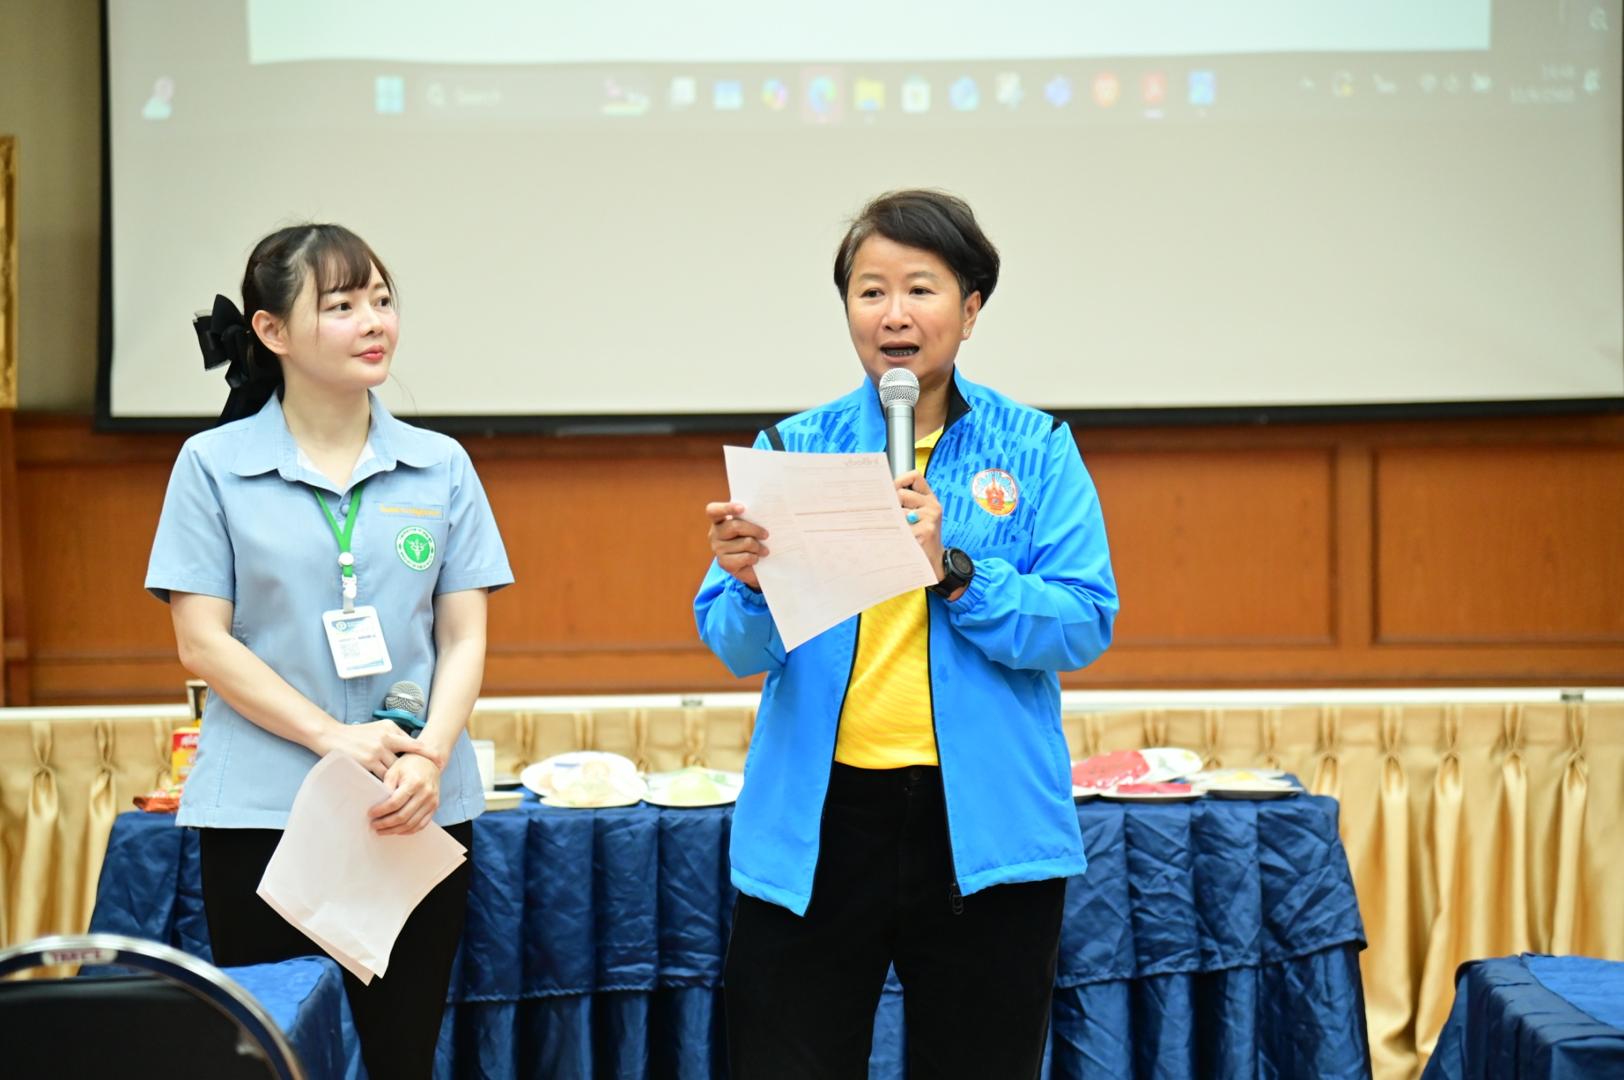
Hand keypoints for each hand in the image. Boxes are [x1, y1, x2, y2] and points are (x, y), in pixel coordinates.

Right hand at [321, 720, 435, 779]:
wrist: (331, 736)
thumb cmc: (357, 733)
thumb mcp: (379, 728)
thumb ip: (395, 734)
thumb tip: (412, 744)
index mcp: (389, 730)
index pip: (412, 742)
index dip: (426, 752)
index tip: (439, 760)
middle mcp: (384, 740)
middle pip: (403, 761)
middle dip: (409, 771)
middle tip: (420, 780)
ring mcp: (375, 752)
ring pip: (393, 772)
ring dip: (396, 780)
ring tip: (404, 790)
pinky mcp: (365, 763)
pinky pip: (379, 777)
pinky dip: (384, 783)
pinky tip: (387, 790)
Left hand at [368, 753, 441, 834]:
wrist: (430, 761)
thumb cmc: (409, 765)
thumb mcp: (394, 771)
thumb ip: (387, 787)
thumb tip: (378, 806)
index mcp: (415, 782)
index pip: (395, 803)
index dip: (381, 811)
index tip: (371, 814)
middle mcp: (426, 793)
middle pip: (403, 816)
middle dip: (385, 823)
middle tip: (374, 825)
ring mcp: (432, 802)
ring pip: (411, 824)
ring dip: (394, 830)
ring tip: (382, 830)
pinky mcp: (434, 807)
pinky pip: (421, 825)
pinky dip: (407, 831)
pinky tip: (396, 830)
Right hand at [706, 501, 769, 590]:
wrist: (750, 565)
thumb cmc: (751, 539)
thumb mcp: (749, 525)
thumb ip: (750, 517)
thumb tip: (765, 512)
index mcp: (718, 520)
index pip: (713, 510)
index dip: (726, 508)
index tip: (742, 508)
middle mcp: (715, 533)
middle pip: (735, 526)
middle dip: (755, 530)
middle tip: (766, 535)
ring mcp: (717, 549)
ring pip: (745, 543)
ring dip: (758, 547)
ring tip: (763, 550)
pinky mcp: (724, 563)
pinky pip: (745, 557)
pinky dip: (754, 558)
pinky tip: (755, 559)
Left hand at [895, 471, 945, 579]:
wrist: (935, 561)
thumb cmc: (922, 538)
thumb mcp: (920, 516)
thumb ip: (907, 503)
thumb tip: (880, 493)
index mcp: (930, 499)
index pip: (915, 476)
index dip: (899, 480)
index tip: (890, 489)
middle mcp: (932, 506)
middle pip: (901, 493)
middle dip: (892, 504)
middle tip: (890, 517)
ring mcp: (929, 518)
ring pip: (898, 511)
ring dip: (892, 522)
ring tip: (896, 531)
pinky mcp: (924, 531)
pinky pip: (900, 527)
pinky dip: (895, 533)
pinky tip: (898, 539)